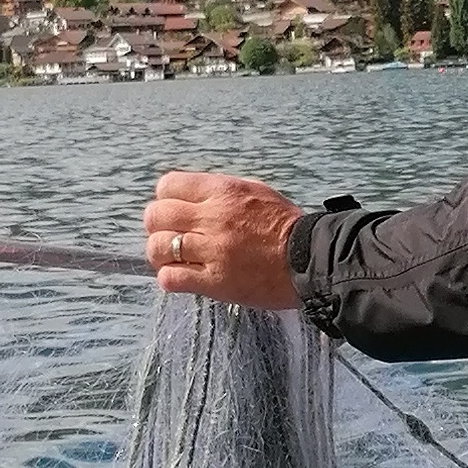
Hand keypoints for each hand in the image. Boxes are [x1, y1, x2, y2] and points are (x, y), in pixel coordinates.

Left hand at [143, 170, 302, 309]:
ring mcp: (212, 251)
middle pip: (156, 216)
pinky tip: (183, 278)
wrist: (311, 260)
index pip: (168, 185)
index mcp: (224, 191)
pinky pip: (170, 278)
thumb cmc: (287, 226)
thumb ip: (221, 192)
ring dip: (161, 254)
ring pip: (158, 248)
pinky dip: (170, 278)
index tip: (173, 211)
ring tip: (174, 260)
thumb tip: (191, 197)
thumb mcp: (256, 192)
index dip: (165, 198)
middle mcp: (213, 217)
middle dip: (158, 227)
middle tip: (170, 237)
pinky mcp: (214, 282)